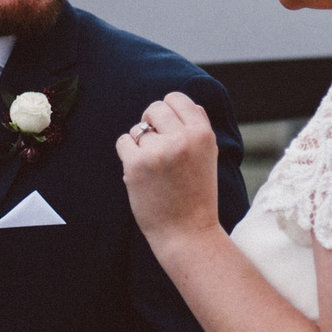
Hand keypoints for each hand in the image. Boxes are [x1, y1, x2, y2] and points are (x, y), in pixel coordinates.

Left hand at [115, 91, 220, 247]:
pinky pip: (123, 142)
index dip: (168, 110)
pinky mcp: (136, 165)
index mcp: (202, 134)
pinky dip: (128, 155)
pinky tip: (140, 172)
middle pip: (155, 108)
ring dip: (141, 144)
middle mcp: (182, 139)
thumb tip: (182, 103)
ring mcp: (158, 151)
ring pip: (137, 128)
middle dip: (152, 123)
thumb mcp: (208, 155)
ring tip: (155, 168)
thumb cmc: (197, 193)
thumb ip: (197, 126)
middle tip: (156, 145)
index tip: (166, 126)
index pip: (177, 99)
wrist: (187, 232)